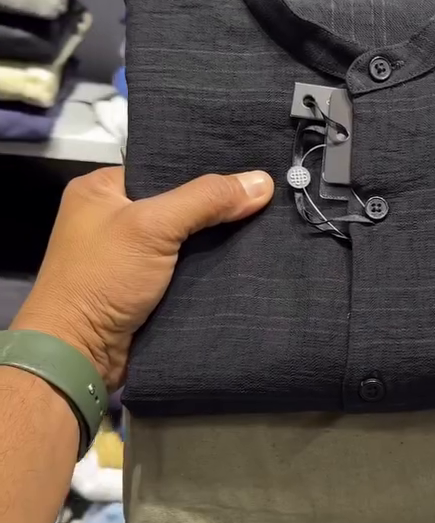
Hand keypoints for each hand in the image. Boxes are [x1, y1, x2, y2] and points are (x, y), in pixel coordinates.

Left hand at [12, 166, 273, 389]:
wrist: (78, 355)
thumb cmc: (102, 279)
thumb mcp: (153, 227)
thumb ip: (206, 200)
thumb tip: (263, 181)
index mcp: (100, 189)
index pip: (162, 167)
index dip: (204, 169)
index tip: (250, 169)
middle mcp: (112, 218)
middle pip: (178, 204)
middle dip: (217, 208)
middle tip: (266, 200)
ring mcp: (127, 257)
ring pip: (185, 240)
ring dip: (217, 242)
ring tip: (268, 228)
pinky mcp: (143, 290)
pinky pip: (184, 271)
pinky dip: (209, 270)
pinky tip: (246, 262)